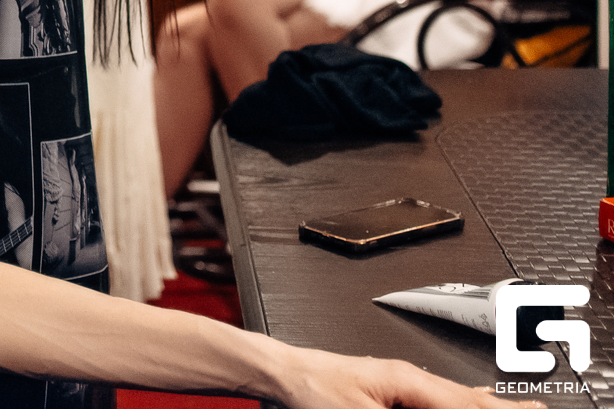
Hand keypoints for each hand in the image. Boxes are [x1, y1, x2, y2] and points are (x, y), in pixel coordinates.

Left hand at [272, 345, 538, 408]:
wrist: (278, 373)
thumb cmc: (310, 389)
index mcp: (408, 382)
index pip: (466, 405)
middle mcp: (407, 378)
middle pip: (467, 398)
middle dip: (500, 408)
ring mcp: (397, 382)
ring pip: (453, 397)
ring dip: (482, 406)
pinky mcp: (384, 390)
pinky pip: (433, 399)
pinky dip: (457, 404)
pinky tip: (463, 405)